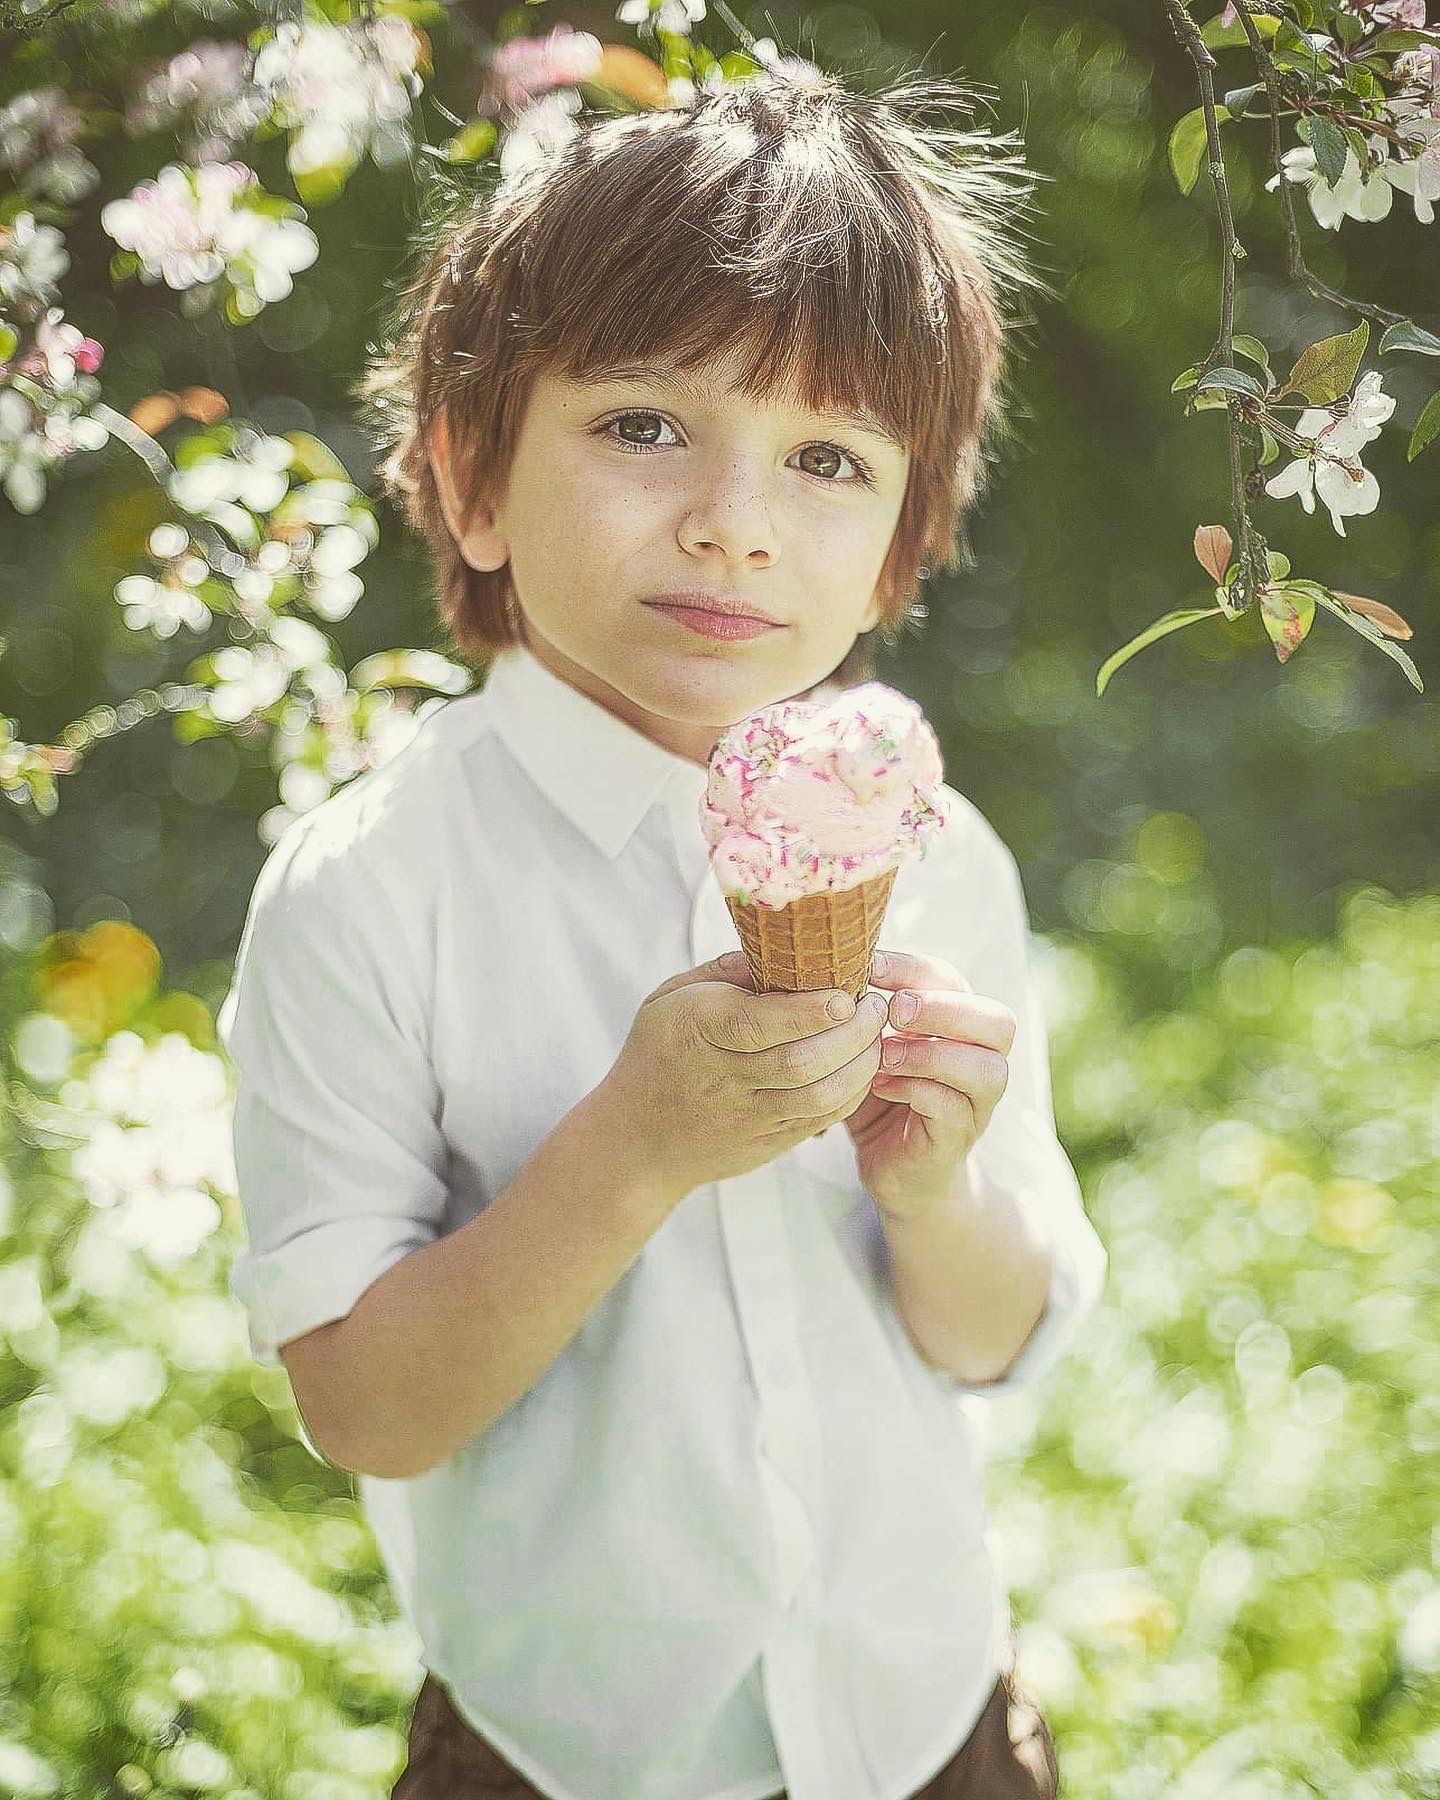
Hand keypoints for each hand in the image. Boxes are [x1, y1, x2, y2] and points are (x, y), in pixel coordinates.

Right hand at [599, 950, 887, 1206]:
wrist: (637, 1139)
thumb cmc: (658, 1052)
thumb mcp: (671, 997)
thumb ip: (724, 971)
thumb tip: (785, 948)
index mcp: (696, 1030)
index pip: (757, 1024)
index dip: (809, 1011)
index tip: (846, 993)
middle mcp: (721, 1077)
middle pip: (799, 1061)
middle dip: (850, 1033)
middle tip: (875, 1005)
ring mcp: (746, 1116)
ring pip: (817, 1095)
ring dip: (860, 1064)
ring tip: (876, 1033)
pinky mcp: (767, 1142)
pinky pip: (820, 1119)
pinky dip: (852, 1091)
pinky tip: (864, 1065)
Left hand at [843, 948, 1015, 1220]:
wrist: (896, 1170)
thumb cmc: (881, 1096)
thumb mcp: (870, 1046)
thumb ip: (862, 1011)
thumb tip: (822, 961)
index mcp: (958, 1025)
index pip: (953, 981)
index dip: (914, 968)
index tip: (868, 964)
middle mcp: (980, 1059)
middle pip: (996, 1021)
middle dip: (943, 1008)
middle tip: (894, 1010)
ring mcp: (976, 1103)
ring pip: (986, 1068)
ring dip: (931, 1054)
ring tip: (884, 1054)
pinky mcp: (958, 1137)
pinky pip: (953, 1108)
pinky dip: (916, 1092)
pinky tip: (880, 1086)